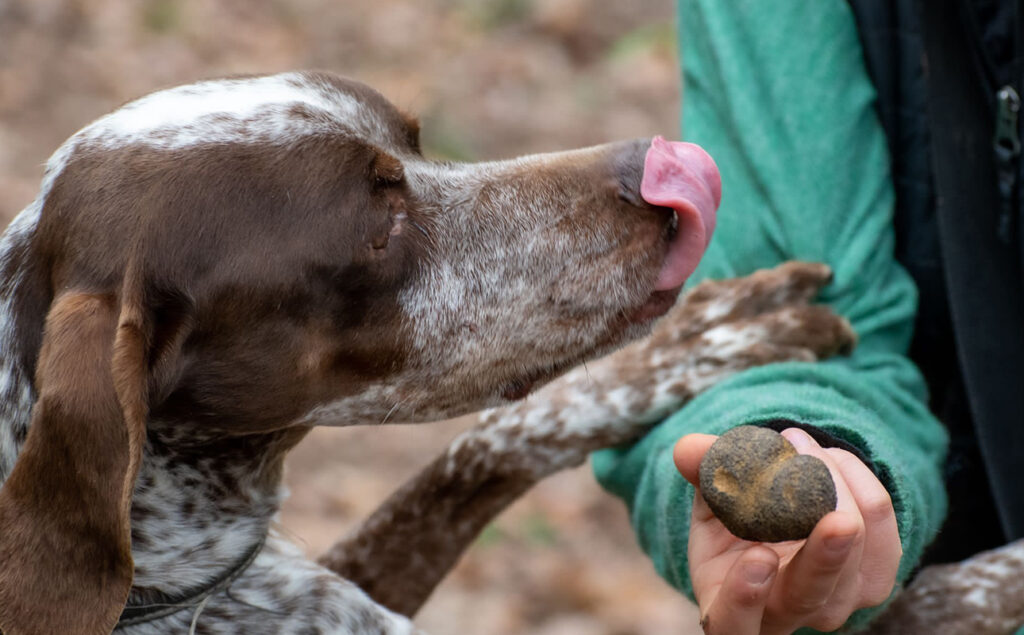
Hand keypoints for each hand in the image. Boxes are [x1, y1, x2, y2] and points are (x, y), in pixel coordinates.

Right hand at [673, 428, 900, 634]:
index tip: (758, 556)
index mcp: (731, 609)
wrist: (779, 528)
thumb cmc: (734, 522)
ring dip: (838, 492)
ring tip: (799, 444)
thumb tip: (686, 449)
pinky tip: (835, 460)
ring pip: (855, 561)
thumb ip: (703, 477)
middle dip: (826, 557)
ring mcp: (835, 604)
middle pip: (809, 594)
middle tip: (837, 518)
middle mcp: (787, 615)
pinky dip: (863, 490)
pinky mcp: (874, 583)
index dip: (743, 597)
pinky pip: (886, 539)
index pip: (733, 623)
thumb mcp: (709, 502)